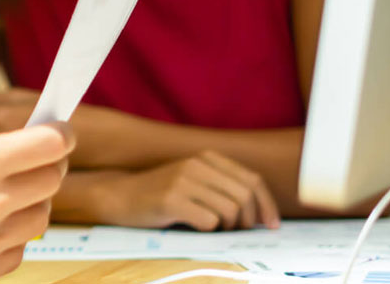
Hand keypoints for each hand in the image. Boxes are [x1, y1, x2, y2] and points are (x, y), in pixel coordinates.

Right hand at [0, 125, 73, 283]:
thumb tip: (39, 146)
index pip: (49, 146)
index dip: (59, 136)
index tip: (59, 133)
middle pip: (51, 182)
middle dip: (47, 168)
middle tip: (34, 163)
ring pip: (40, 219)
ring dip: (28, 205)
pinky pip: (16, 251)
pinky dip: (7, 238)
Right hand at [89, 151, 279, 230]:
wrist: (119, 195)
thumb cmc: (161, 195)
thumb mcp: (194, 182)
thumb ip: (222, 187)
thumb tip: (260, 212)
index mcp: (207, 158)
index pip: (252, 180)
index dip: (267, 205)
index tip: (271, 224)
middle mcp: (197, 164)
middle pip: (245, 196)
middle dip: (248, 219)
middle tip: (237, 230)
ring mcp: (183, 180)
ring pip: (230, 209)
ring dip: (227, 226)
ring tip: (212, 227)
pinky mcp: (171, 199)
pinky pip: (209, 221)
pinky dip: (207, 230)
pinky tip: (193, 226)